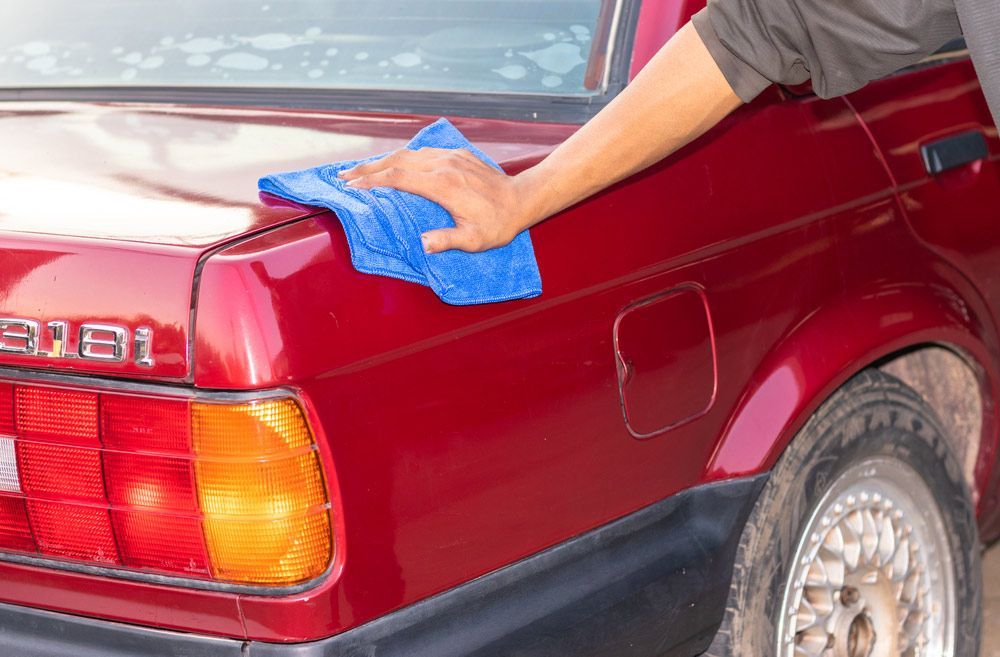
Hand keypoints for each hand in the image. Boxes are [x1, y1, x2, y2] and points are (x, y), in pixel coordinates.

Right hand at [339, 147, 534, 253]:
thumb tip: (421, 244)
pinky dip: (401, 157)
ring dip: (381, 161)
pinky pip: (422, 152)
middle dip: (367, 168)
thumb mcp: (474, 240)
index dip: (372, 182)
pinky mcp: (456, 154)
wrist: (522, 199)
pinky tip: (391, 164)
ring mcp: (450, 156)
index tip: (352, 188)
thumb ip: (447, 241)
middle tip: (343, 176)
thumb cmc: (498, 224)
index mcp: (443, 185)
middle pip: (396, 161)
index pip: (399, 179)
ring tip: (360, 170)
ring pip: (407, 153)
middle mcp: (443, 165)